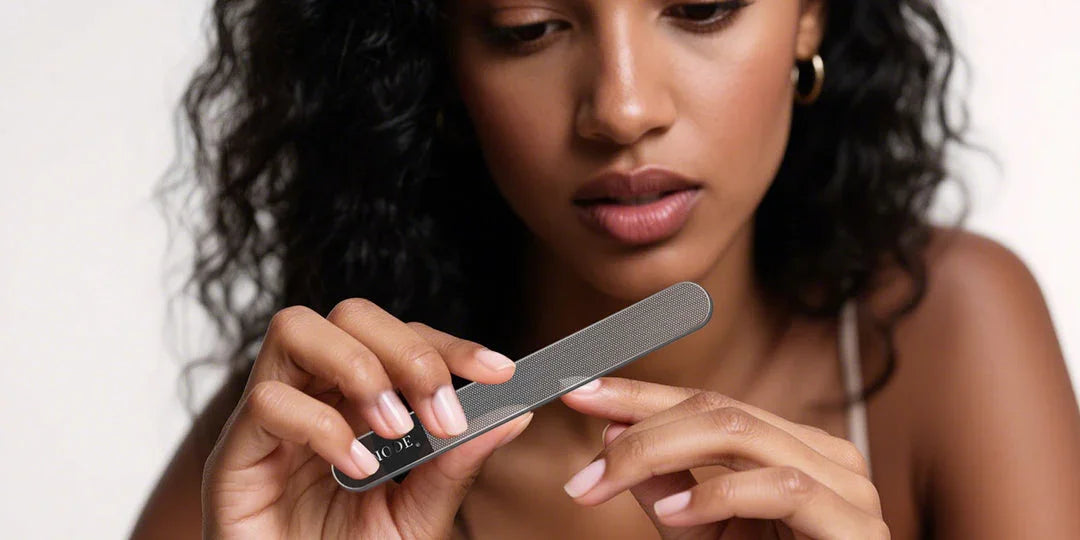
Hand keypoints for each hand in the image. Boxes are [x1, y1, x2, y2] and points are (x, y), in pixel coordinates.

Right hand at [202, 300, 532, 538]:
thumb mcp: (417, 518)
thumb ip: (455, 467)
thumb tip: (516, 414)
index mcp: (358, 403)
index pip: (402, 339)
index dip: (450, 346)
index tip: (499, 373)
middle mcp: (313, 397)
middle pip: (351, 314)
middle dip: (407, 351)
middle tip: (442, 413)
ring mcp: (270, 421)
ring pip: (296, 329)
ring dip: (359, 368)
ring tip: (395, 428)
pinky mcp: (232, 455)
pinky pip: (268, 402)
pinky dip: (321, 426)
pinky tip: (355, 469)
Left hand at [558, 377, 887, 539]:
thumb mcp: (702, 534)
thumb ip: (667, 488)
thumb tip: (612, 437)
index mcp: (791, 446)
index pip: (706, 403)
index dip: (640, 395)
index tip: (579, 393)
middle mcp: (823, 453)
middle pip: (719, 410)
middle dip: (639, 427)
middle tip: (586, 459)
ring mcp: (847, 485)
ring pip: (742, 434)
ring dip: (660, 452)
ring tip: (610, 480)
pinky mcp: (856, 525)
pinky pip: (782, 489)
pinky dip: (719, 495)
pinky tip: (676, 514)